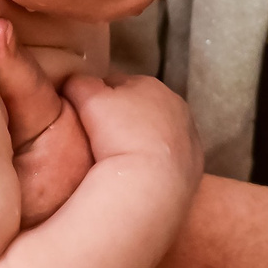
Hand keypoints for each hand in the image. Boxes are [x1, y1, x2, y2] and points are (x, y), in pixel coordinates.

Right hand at [62, 72, 200, 236]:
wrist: (150, 184)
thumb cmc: (118, 134)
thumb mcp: (88, 99)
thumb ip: (79, 83)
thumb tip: (74, 82)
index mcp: (150, 85)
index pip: (116, 84)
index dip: (97, 99)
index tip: (85, 116)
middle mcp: (176, 106)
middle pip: (140, 108)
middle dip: (122, 119)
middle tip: (100, 139)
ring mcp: (188, 137)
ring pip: (156, 134)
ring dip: (140, 141)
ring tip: (119, 159)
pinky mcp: (193, 166)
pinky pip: (168, 159)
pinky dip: (155, 163)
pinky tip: (138, 174)